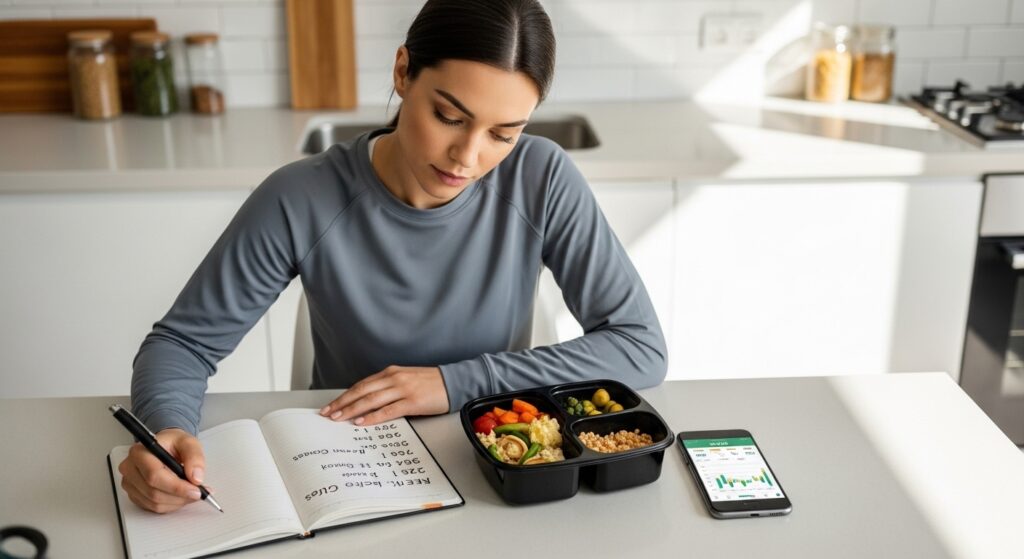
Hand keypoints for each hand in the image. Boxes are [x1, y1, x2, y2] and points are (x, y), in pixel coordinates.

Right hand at [117, 428, 209, 513]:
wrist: (165, 447)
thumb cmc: (173, 443)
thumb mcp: (188, 443)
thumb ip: (194, 457)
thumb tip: (196, 477)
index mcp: (140, 452)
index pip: (155, 475)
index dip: (176, 486)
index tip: (196, 490)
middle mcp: (130, 468)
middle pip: (154, 492)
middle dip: (180, 496)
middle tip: (198, 493)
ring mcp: (130, 483)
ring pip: (154, 502)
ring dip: (177, 502)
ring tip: (191, 493)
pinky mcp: (134, 494)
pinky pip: (152, 507)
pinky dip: (171, 505)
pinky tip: (180, 496)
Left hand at [319, 365, 449, 425]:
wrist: (455, 382)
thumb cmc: (431, 384)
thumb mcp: (406, 380)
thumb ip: (389, 388)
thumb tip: (368, 404)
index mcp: (391, 372)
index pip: (362, 385)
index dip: (345, 396)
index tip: (331, 405)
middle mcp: (394, 378)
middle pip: (361, 391)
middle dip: (342, 403)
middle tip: (327, 413)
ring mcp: (403, 389)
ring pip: (370, 400)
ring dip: (352, 409)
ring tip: (338, 418)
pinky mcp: (412, 401)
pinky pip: (388, 410)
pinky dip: (372, 416)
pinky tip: (362, 421)